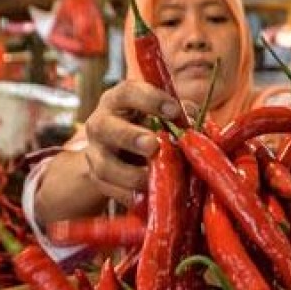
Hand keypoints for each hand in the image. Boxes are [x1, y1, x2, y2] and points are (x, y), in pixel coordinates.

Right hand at [82, 81, 183, 205]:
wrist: (119, 151)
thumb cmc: (146, 125)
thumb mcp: (161, 114)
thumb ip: (179, 115)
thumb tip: (194, 126)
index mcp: (118, 100)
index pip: (128, 92)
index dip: (150, 99)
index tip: (174, 110)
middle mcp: (100, 123)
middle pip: (105, 128)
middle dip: (130, 137)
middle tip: (153, 145)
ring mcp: (95, 153)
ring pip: (104, 166)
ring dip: (131, 175)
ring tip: (155, 178)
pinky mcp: (97, 179)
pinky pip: (110, 191)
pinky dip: (131, 196)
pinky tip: (149, 197)